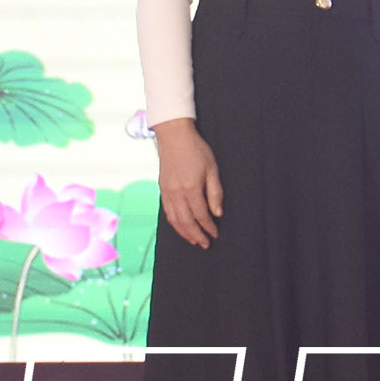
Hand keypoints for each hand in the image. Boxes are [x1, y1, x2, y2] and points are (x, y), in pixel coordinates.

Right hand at [155, 119, 221, 248]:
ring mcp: (167, 192)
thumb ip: (215, 193)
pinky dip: (175, 223)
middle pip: (187, 222)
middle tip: (206, 244)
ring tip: (194, 240)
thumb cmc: (196, 150)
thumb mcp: (212, 169)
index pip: (201, 215)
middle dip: (197, 235)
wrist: (174, 136)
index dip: (208, 227)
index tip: (215, 234)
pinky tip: (181, 227)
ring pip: (175, 220)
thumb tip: (217, 213)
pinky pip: (167, 212)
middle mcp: (176, 193)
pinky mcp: (162, 190)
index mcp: (191, 189)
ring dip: (185, 233)